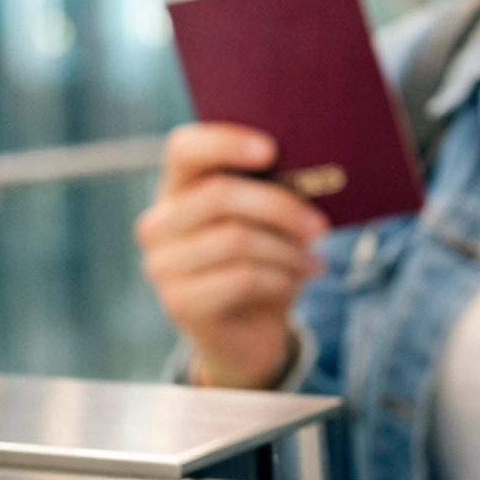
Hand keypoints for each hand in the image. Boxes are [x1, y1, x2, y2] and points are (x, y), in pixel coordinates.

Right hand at [134, 123, 328, 388]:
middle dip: (279, 207)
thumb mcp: (266, 222)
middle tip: (320, 225)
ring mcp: (162, 265)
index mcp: (176, 188)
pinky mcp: (178, 303)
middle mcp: (158, 223)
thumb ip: (270, 191)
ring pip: (235, 239)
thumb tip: (308, 175)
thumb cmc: (260, 263)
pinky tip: (294, 283)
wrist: (247, 335)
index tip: (272, 150)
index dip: (226, 143)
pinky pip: (241, 278)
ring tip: (312, 262)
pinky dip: (279, 279)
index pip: (184, 148)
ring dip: (286, 251)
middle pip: (218, 195)